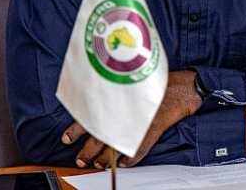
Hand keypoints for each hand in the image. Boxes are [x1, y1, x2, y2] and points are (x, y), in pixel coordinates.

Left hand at [61, 70, 201, 168]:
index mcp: (113, 103)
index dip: (75, 131)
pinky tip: (123, 165)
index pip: (87, 119)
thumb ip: (110, 93)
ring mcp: (135, 128)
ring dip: (104, 159)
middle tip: (80, 160)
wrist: (179, 87)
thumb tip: (94, 101)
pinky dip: (129, 161)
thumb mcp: (126, 84)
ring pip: (113, 149)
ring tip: (97, 164)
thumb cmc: (153, 81)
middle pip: (97, 138)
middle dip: (86, 151)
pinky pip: (137, 153)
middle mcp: (121, 116)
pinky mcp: (149, 136)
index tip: (66, 138)